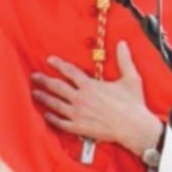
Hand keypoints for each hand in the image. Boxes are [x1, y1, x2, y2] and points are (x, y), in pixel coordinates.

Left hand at [32, 41, 162, 153]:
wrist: (135, 128)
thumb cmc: (134, 104)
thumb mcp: (131, 79)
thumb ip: (124, 60)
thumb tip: (122, 44)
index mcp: (90, 86)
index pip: (69, 71)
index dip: (58, 64)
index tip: (49, 60)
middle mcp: (81, 98)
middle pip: (57, 87)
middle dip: (44, 81)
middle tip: (35, 77)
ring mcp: (78, 114)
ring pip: (55, 104)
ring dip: (44, 98)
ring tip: (35, 94)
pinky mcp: (79, 128)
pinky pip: (61, 123)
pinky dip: (52, 119)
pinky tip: (46, 115)